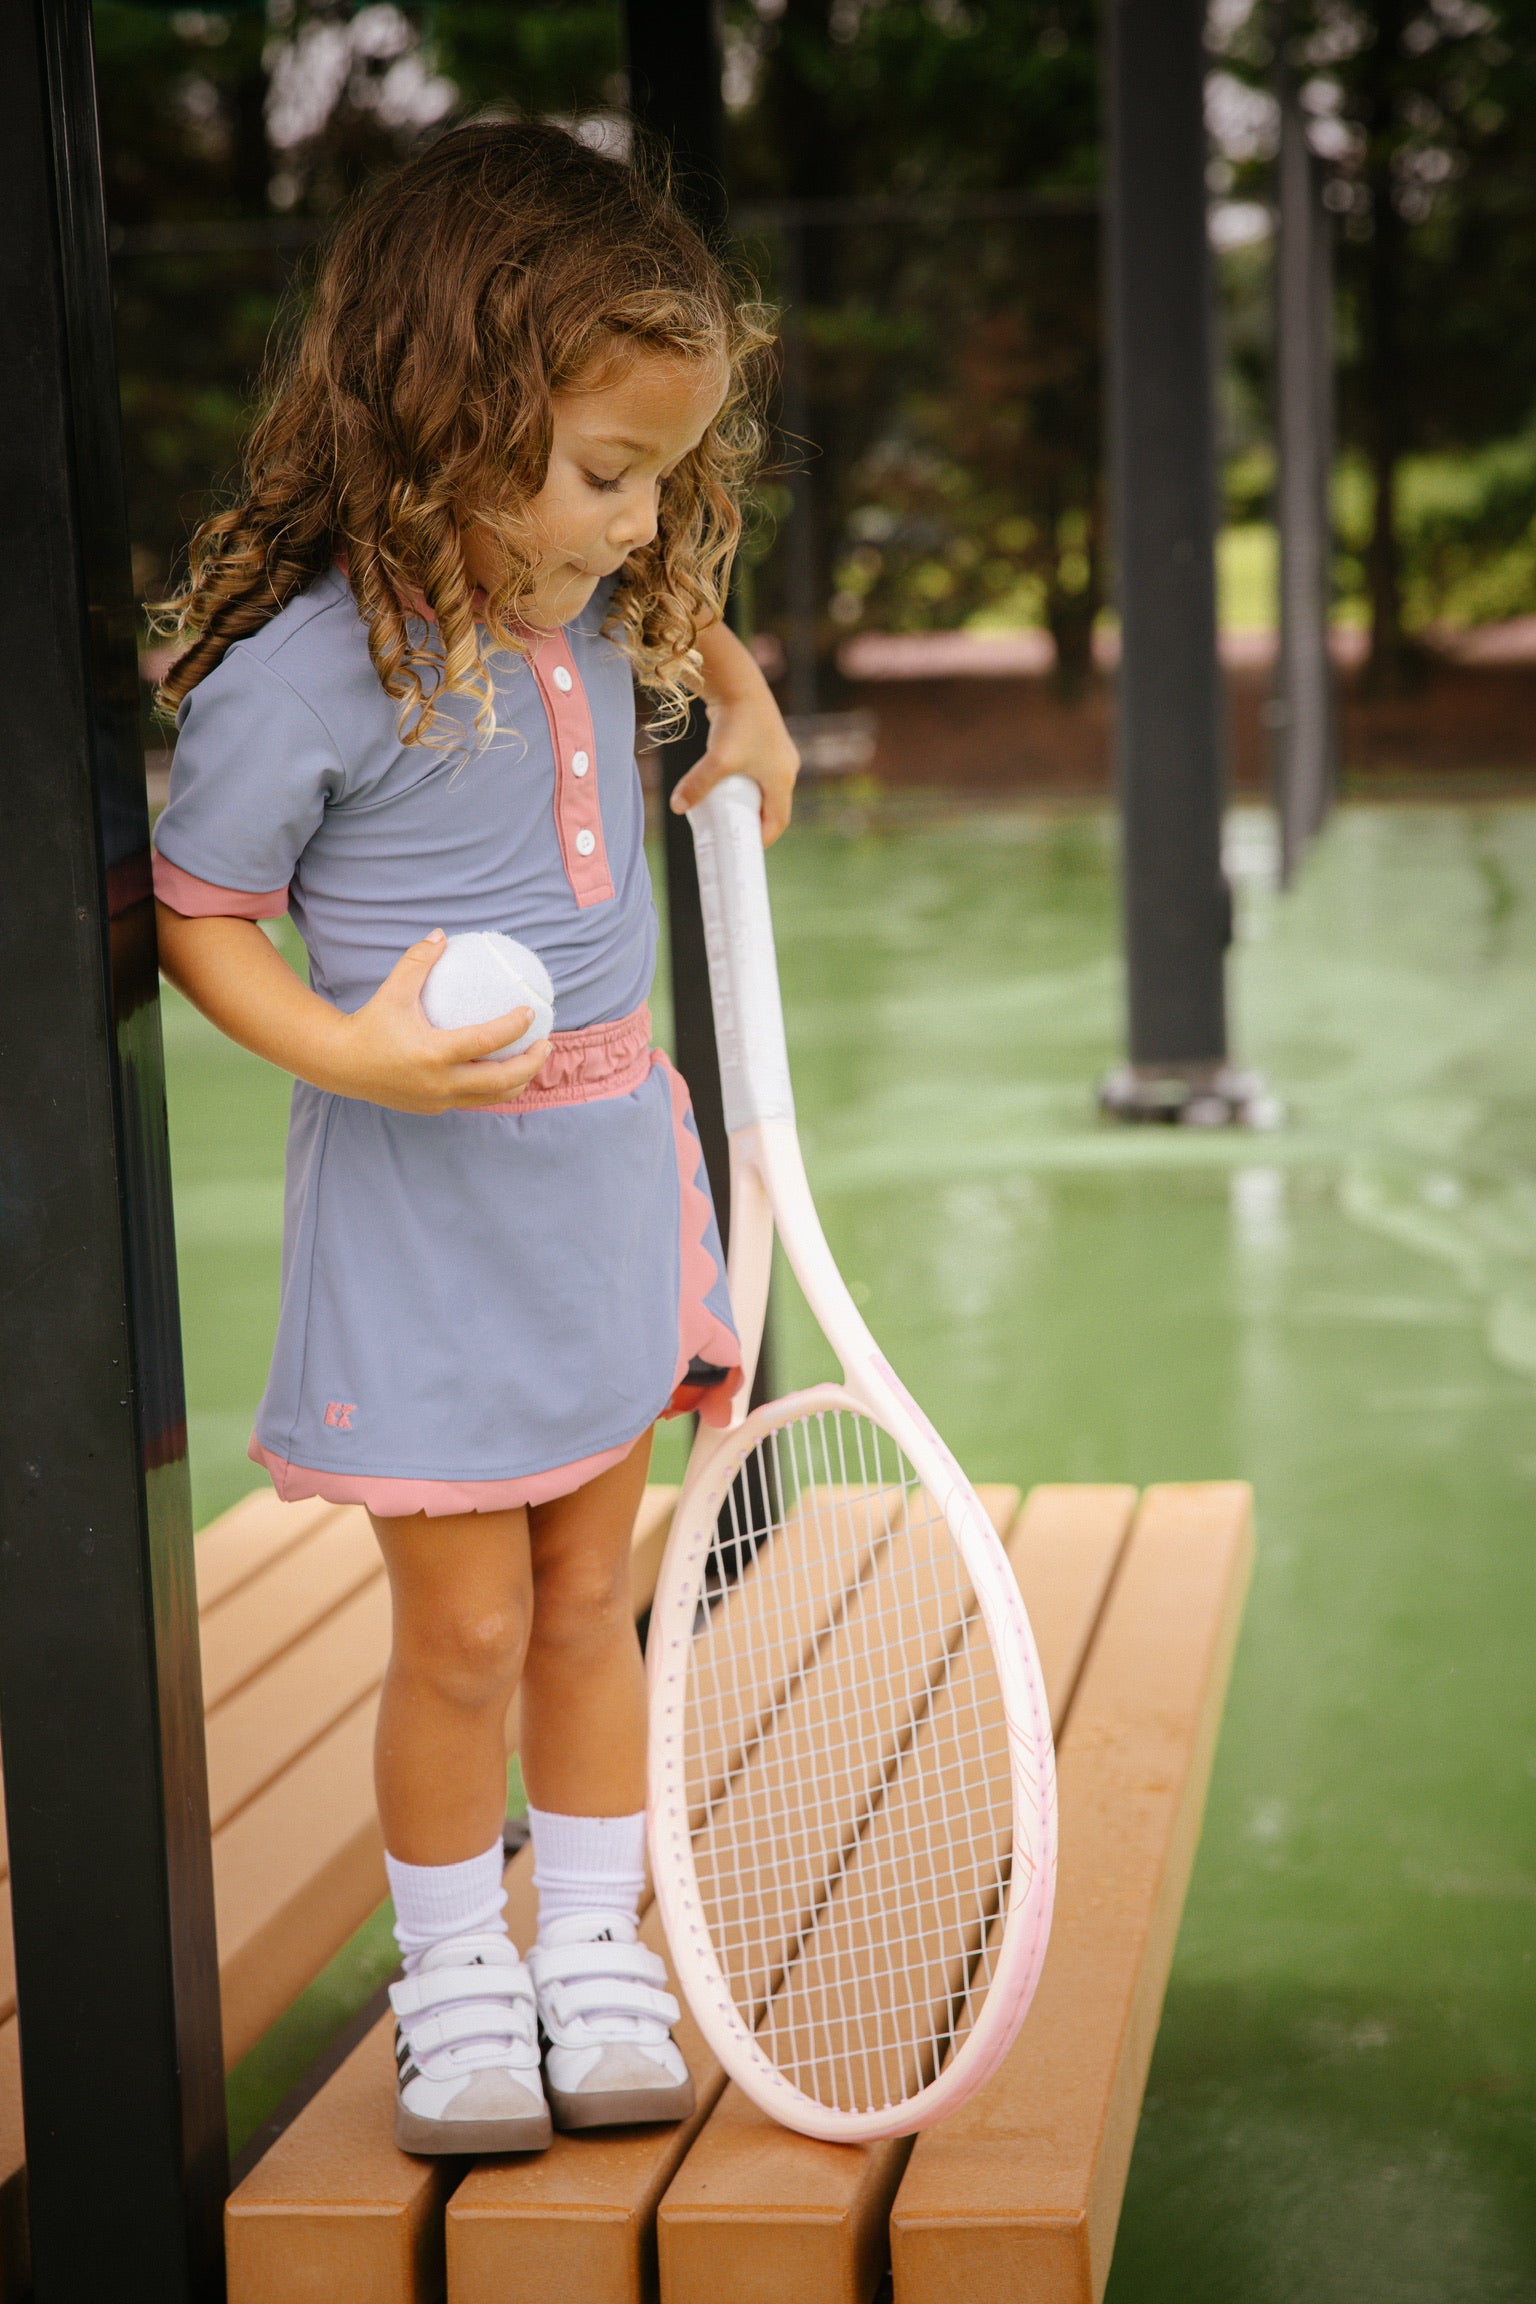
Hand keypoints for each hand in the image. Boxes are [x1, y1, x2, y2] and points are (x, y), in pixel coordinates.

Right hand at [324, 930, 551, 1113]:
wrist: (341, 1065)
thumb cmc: (371, 1023)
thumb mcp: (393, 990)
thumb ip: (418, 961)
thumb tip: (442, 934)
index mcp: (433, 1053)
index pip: (486, 1042)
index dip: (514, 1028)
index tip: (530, 1012)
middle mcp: (440, 1082)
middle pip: (501, 1080)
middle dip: (531, 1063)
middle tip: (546, 1043)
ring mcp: (439, 1099)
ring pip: (493, 1096)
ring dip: (519, 1080)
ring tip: (533, 1059)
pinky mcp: (436, 1108)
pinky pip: (475, 1099)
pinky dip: (495, 1087)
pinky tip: (505, 1068)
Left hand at [668, 623, 799, 843]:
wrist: (740, 683)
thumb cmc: (736, 724)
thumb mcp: (717, 760)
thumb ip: (697, 785)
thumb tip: (677, 807)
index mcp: (782, 778)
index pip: (779, 820)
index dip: (763, 837)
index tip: (744, 846)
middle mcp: (786, 766)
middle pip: (774, 804)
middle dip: (755, 820)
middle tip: (733, 831)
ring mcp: (777, 752)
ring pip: (766, 786)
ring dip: (750, 800)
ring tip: (728, 810)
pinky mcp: (766, 739)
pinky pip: (759, 769)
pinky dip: (746, 781)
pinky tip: (728, 782)